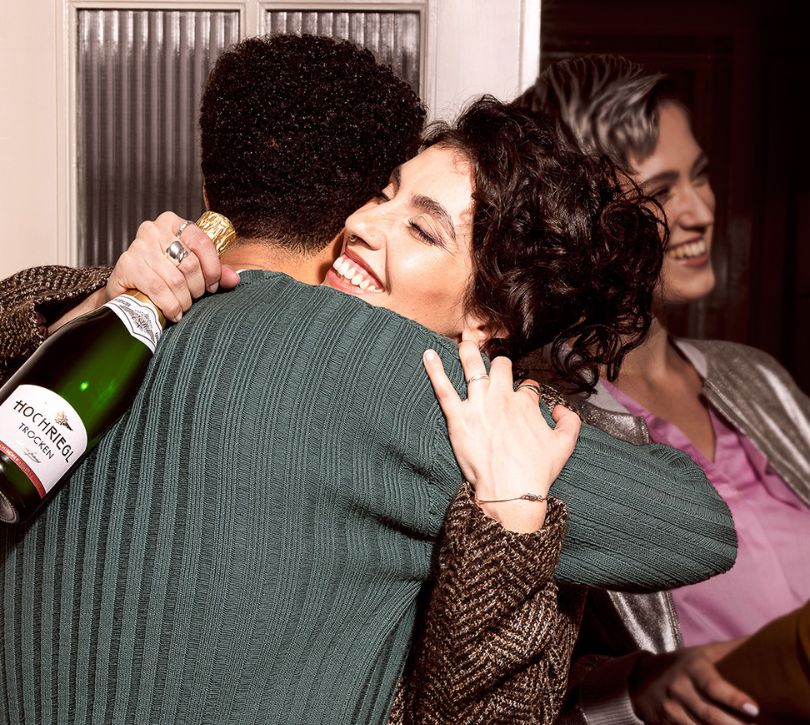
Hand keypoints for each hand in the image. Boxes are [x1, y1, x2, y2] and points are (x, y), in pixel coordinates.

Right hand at [105, 211, 239, 321]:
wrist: (129, 289)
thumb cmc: (164, 276)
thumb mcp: (192, 271)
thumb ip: (215, 272)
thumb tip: (234, 279)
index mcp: (173, 223)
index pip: (202, 241)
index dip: (212, 268)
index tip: (212, 285)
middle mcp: (153, 230)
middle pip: (190, 263)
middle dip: (198, 287)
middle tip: (195, 297)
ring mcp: (138, 246)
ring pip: (175, 279)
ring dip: (184, 299)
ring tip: (183, 306)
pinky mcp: (126, 265)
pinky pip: (158, 289)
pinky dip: (170, 305)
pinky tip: (173, 312)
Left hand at [422, 340, 580, 532]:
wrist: (511, 491)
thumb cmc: (536, 471)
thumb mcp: (565, 445)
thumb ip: (570, 421)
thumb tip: (561, 408)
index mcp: (525, 403)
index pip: (527, 387)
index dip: (526, 390)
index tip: (523, 396)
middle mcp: (502, 398)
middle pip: (500, 368)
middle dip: (498, 363)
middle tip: (493, 362)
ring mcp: (478, 405)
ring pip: (472, 368)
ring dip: (468, 352)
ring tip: (464, 343)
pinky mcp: (458, 417)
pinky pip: (443, 388)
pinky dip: (435, 370)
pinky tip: (428, 355)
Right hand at [629, 642, 758, 723]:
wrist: (640, 677)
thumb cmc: (683, 664)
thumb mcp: (702, 653)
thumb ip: (731, 651)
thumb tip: (765, 641)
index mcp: (692, 668)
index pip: (713, 685)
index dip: (733, 698)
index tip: (755, 709)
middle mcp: (679, 688)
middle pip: (710, 714)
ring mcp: (670, 708)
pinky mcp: (664, 723)